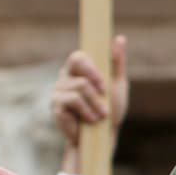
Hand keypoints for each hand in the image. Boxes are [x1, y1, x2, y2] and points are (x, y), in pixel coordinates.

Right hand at [51, 36, 128, 172]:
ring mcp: (58, 91)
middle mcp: (65, 77)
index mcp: (79, 70)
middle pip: (75, 64)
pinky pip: (73, 102)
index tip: (104, 83)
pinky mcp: (56, 107)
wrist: (102, 136)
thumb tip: (120, 38)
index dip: (91, 67)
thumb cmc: (111, 109)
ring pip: (80, 87)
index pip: (78, 57)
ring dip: (96, 103)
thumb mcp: (117, 84)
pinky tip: (91, 120)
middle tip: (105, 94)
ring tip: (101, 115)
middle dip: (94, 80)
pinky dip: (87, 111)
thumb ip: (116, 62)